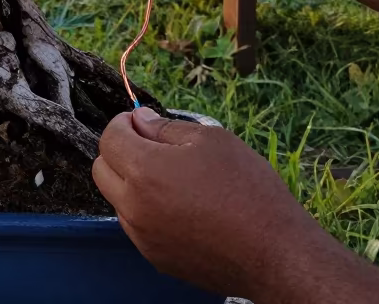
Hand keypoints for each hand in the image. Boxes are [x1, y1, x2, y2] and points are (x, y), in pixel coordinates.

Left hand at [92, 109, 326, 298]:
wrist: (276, 254)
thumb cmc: (247, 189)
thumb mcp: (211, 140)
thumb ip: (166, 128)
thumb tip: (140, 120)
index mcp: (144, 171)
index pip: (109, 138)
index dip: (123, 124)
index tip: (140, 122)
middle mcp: (134, 207)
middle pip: (102, 169)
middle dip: (119, 151)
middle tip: (151, 146)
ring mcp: (143, 237)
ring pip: (118, 199)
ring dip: (131, 182)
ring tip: (171, 178)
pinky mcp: (156, 259)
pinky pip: (136, 226)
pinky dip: (146, 210)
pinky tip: (180, 206)